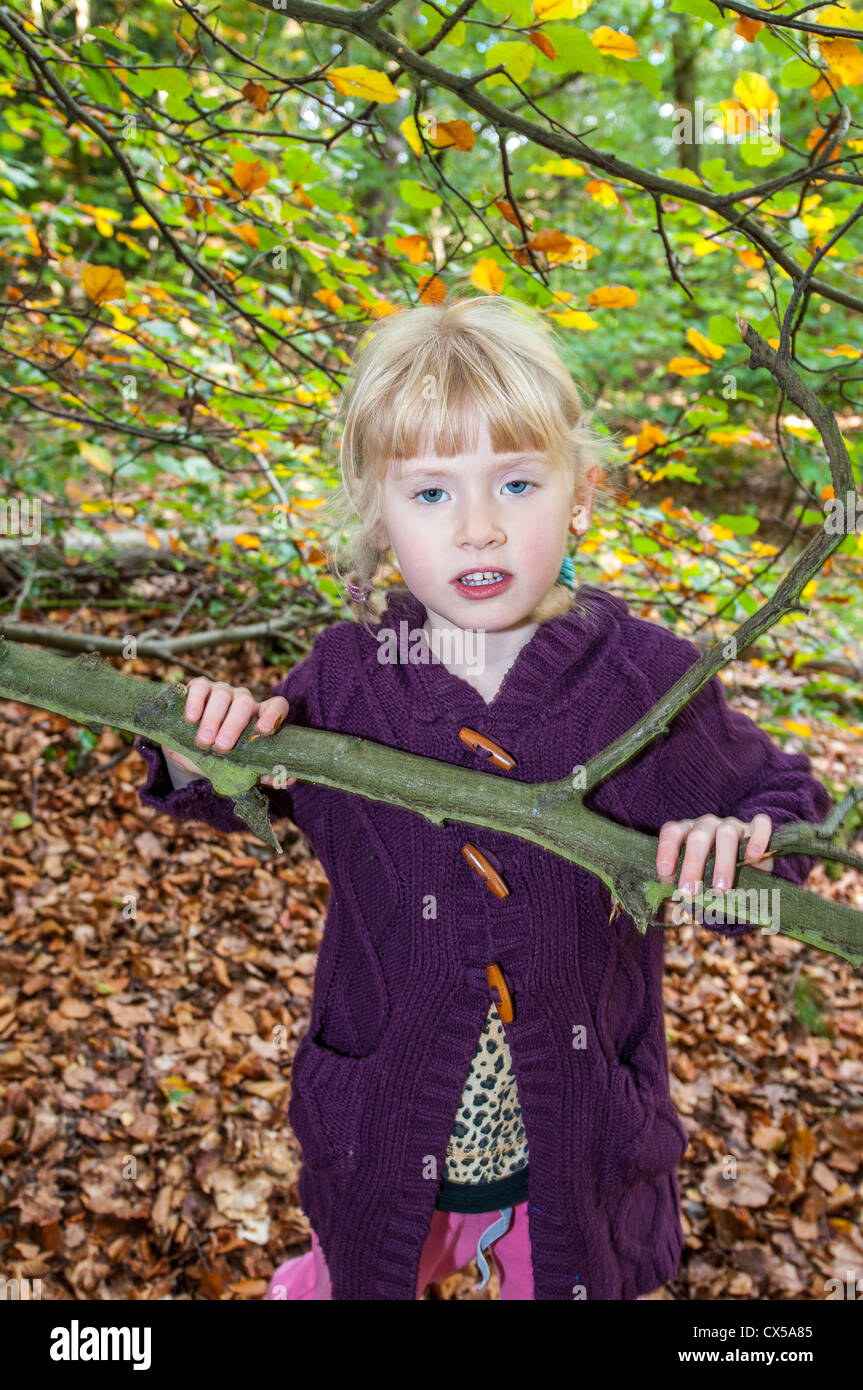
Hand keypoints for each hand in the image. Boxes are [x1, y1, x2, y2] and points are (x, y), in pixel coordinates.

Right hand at [164, 677, 295, 787]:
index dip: (274, 715)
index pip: (277, 705)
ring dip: (213, 718)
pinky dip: (196, 701)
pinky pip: (200, 687)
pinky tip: (192, 718)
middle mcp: (243, 701)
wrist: (188, 752)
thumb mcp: (239, 769)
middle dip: (234, 725)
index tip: (263, 731)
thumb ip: (263, 774)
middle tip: (223, 746)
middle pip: (245, 703)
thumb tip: (289, 780)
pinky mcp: (199, 687)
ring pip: (222, 696)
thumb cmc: (221, 758)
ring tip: (204, 740)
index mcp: (259, 717)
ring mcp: (222, 691)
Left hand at [655, 813, 773, 894]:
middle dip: (693, 865)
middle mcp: (707, 825)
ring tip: (721, 890)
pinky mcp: (756, 828)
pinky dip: (758, 838)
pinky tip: (754, 856)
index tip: (666, 874)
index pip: (672, 832)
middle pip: (698, 836)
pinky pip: (761, 824)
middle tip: (690, 892)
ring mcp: (732, 824)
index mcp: (687, 833)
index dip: (666, 850)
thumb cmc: (712, 879)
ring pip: (726, 833)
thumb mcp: (697, 882)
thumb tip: (678, 901)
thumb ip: (688, 886)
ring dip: (723, 862)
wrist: (744, 877)